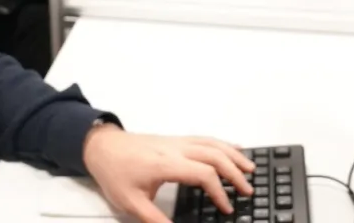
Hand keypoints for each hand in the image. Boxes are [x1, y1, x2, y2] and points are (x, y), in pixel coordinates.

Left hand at [83, 125, 254, 222]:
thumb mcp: (131, 203)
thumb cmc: (115, 173)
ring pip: (213, 143)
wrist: (101, 147)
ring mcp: (177, 141)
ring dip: (234, 155)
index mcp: (166, 163)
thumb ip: (155, 220)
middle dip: (235, 173)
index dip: (218, 192)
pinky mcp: (176, 139)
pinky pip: (205, 138)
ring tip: (251, 169)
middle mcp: (176, 148)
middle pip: (214, 155)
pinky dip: (223, 144)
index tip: (226, 208)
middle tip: (248, 190)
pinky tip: (234, 149)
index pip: (203, 174)